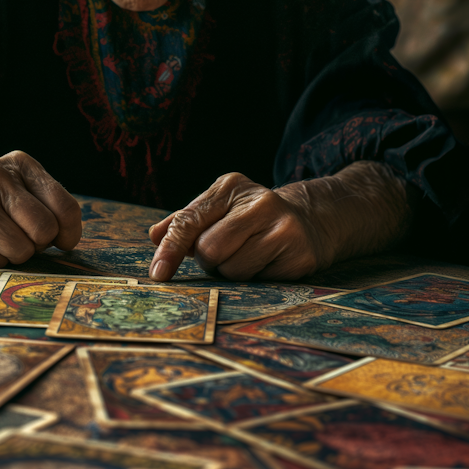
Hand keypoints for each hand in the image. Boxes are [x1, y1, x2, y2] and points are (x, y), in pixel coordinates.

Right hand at [0, 146, 81, 266]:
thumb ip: (54, 208)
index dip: (68, 232)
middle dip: (39, 243)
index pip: (64, 207)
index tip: (60, 239)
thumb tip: (67, 239)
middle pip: (44, 229)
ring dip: (15, 254)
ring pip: (21, 250)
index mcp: (20, 164)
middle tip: (23, 237)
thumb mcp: (26, 191)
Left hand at [148, 165, 410, 281]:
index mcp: (231, 186)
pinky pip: (259, 281)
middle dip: (211, 261)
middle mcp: (258, 201)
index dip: (171, 249)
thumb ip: (186, 221)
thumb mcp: (219, 208)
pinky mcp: (300, 254)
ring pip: (233, 270)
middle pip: (209, 251)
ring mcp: (283, 227)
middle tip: (227, 252)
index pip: (190, 221)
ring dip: (233, 272)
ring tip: (251, 255)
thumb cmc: (252, 218)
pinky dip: (258, 278)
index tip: (158, 274)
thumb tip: (155, 236)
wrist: (313, 219)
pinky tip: (271, 262)